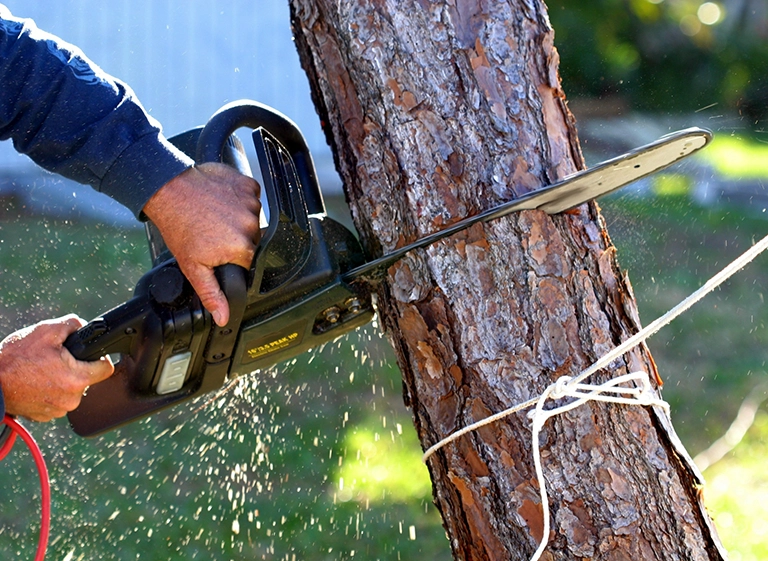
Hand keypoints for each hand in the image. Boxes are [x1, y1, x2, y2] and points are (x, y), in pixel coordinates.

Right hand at [0, 315, 114, 421]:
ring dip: (62, 380)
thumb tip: (85, 326)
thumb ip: (73, 324)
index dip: (100, 357)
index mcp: (77, 379)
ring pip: (71, 390)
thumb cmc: (14, 359)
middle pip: (87, 378)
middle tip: (56, 359)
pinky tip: (36, 382)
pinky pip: (57, 400)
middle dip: (76, 367)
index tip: (90, 354)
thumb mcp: (46, 331)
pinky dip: (50, 391)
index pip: (106, 368)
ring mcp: (58, 410)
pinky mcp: (45, 416)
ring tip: (42, 370)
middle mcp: (71, 399)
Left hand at [143, 163, 260, 325]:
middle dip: (236, 238)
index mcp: (242, 248)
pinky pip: (252, 196)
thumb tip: (224, 317)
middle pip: (252, 239)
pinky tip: (221, 201)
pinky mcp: (248, 184)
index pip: (249, 260)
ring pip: (252, 217)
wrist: (168, 190)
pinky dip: (240, 199)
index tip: (218, 250)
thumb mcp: (193, 267)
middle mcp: (252, 225)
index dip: (233, 258)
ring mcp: (251, 202)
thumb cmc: (178, 226)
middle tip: (213, 233)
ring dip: (238, 217)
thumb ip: (212, 294)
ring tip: (214, 215)